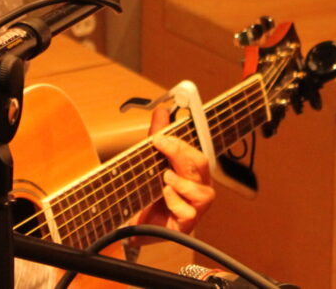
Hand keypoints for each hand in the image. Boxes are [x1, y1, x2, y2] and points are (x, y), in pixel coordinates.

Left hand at [130, 106, 215, 241]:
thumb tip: (161, 111)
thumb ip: (158, 136)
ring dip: (180, 181)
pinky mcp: (188, 223)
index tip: (161, 136)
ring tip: (164, 177)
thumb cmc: (148, 194)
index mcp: (193, 170)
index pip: (196, 151)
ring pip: (201, 189)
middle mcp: (199, 186)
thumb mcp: (150, 161)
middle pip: (201, 164)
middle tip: (161, 145)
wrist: (134, 225)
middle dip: (180, 153)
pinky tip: (164, 196)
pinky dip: (175, 200)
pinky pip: (189, 210)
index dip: (182, 142)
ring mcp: (196, 206)